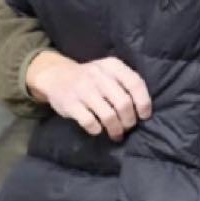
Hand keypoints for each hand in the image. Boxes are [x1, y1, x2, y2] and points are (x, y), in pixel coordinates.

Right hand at [26, 52, 151, 140]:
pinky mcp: (70, 104)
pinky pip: (90, 122)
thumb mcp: (108, 71)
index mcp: (112, 66)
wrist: (55, 75)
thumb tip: (143, 110)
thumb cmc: (90, 78)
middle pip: (123, 103)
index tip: (144, 116)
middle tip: (128, 127)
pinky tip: (98, 130)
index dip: (143, 103)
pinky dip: (97, 130)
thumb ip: (125, 83)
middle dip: (129, 120)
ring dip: (116, 129)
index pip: (135, 83)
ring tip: (116, 134)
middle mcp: (98, 76)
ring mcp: (83, 90)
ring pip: (108, 116)